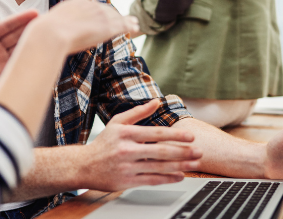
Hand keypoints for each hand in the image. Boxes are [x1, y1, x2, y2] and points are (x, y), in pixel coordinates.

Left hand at [0, 6, 38, 109]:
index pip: (8, 25)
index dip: (21, 19)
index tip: (35, 13)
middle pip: (17, 35)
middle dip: (31, 28)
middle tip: (47, 21)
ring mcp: (2, 61)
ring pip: (21, 48)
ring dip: (33, 42)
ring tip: (47, 35)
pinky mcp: (5, 74)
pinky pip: (19, 64)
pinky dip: (29, 58)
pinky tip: (40, 53)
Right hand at [25, 0, 138, 54]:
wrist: (50, 34)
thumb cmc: (44, 32)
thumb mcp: (50, 23)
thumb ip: (57, 23)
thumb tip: (45, 27)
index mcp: (78, 1)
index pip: (93, 6)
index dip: (100, 12)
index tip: (105, 16)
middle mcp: (91, 5)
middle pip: (106, 10)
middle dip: (115, 15)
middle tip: (124, 19)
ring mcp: (100, 15)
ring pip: (116, 17)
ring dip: (125, 20)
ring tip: (134, 23)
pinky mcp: (106, 26)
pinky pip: (122, 25)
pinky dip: (129, 25)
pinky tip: (135, 27)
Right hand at [79, 100, 202, 190]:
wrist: (83, 166)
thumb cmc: (103, 143)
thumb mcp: (117, 122)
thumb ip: (138, 112)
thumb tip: (156, 101)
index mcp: (126, 133)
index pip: (156, 134)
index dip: (175, 135)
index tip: (191, 136)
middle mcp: (127, 150)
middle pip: (161, 151)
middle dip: (183, 152)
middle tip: (199, 152)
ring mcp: (127, 167)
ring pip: (159, 167)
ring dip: (180, 166)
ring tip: (194, 165)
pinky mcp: (126, 181)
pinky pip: (151, 180)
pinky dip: (167, 178)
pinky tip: (179, 176)